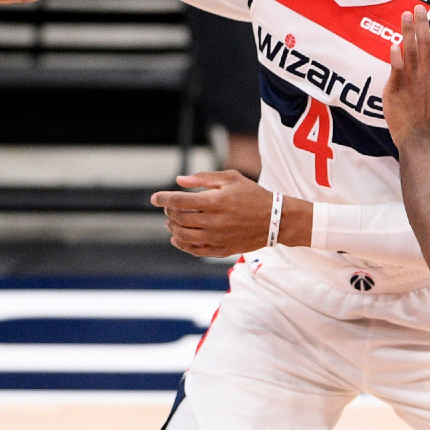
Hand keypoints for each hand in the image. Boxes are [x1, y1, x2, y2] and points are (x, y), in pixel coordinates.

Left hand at [152, 170, 276, 256]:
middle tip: (168, 208)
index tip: (154, 198)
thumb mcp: (232, 178)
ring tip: (171, 222)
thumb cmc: (253, 195)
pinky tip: (177, 239)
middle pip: (179, 218)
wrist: (275, 220)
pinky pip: (194, 250)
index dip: (163, 198)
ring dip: (172, 228)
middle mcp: (214, 221)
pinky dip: (182, 244)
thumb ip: (204, 178)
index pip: (180, 200)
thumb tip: (179, 181)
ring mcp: (217, 238)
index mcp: (216, 201)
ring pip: (183, 236)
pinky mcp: (221, 250)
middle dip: (169, 212)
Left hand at [383, 5, 429, 146]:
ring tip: (405, 15)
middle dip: (422, 23)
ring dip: (407, 32)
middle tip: (419, 7)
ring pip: (410, 50)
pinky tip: (395, 43)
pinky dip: (395, 55)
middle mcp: (427, 76)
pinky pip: (396, 68)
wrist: (420, 142)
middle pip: (426, 43)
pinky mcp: (396, 89)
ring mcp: (411, 82)